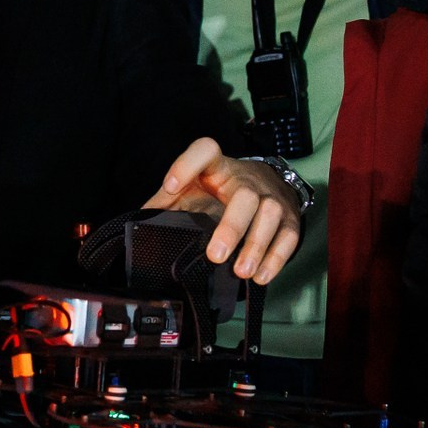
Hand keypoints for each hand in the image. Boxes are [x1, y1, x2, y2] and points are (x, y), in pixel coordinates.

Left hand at [144, 137, 303, 284]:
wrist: (265, 182)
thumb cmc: (219, 189)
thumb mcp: (191, 189)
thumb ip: (166, 204)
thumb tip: (138, 225)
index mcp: (217, 168)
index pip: (205, 151)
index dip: (187, 164)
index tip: (171, 187)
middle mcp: (246, 179)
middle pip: (245, 194)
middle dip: (232, 226)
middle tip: (215, 255)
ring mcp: (271, 197)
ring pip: (271, 214)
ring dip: (256, 245)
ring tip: (241, 272)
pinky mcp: (289, 216)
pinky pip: (289, 235)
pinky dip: (276, 257)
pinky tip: (261, 276)